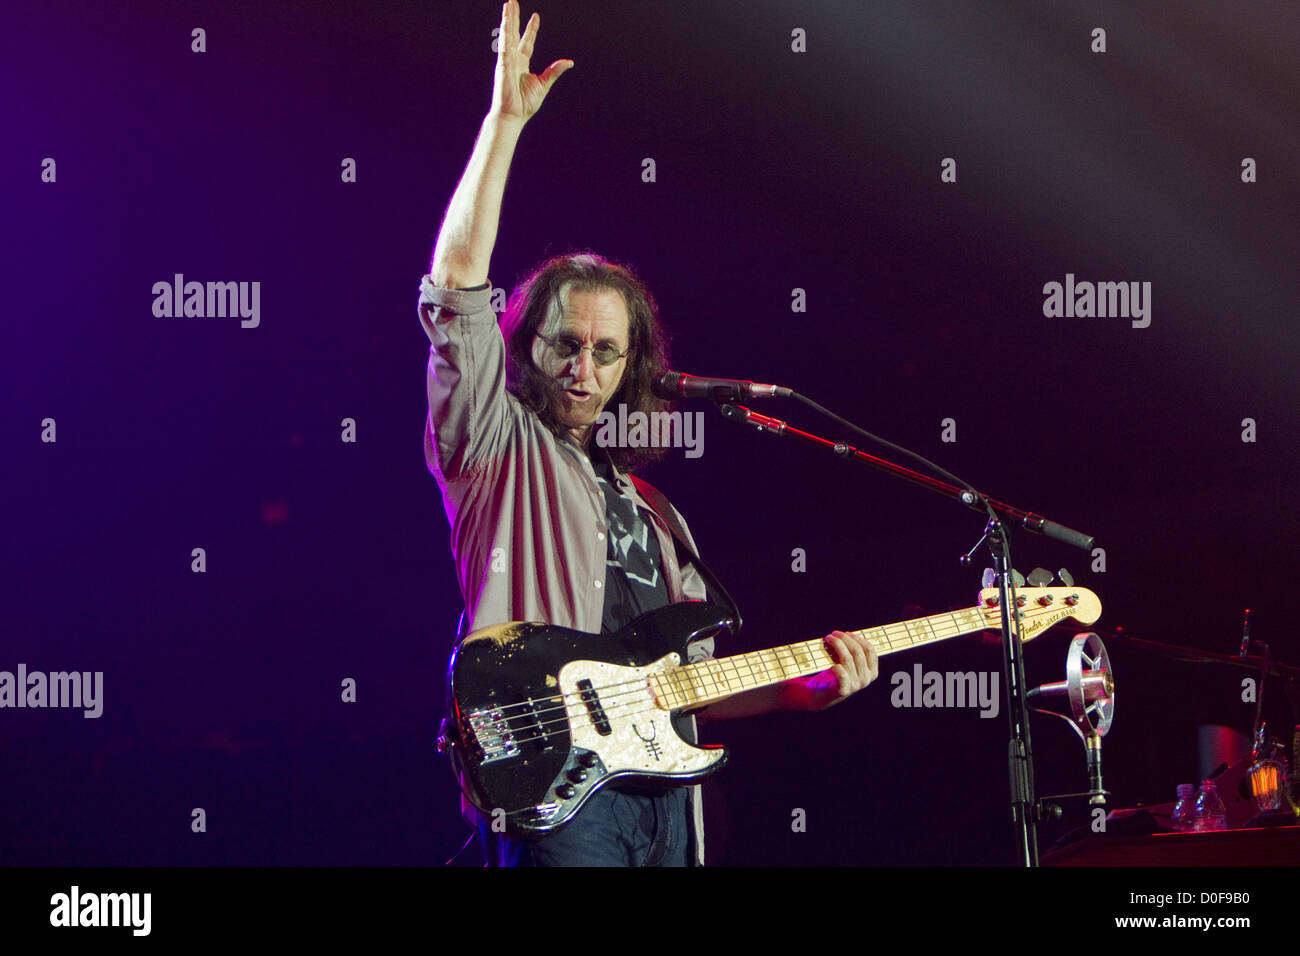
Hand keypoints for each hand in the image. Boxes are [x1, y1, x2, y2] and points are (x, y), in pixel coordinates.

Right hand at [491, 1, 572, 122]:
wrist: (513, 116)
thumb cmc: (525, 104)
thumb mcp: (544, 84)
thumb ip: (554, 71)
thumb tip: (569, 62)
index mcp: (522, 64)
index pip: (526, 42)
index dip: (531, 29)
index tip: (535, 16)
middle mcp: (513, 59)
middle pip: (513, 33)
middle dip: (514, 17)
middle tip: (513, 1)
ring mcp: (506, 60)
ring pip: (507, 34)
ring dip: (507, 18)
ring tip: (508, 3)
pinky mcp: (502, 64)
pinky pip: (504, 44)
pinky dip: (504, 31)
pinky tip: (506, 19)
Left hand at [795, 630, 878, 709]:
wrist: (821, 694)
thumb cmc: (836, 675)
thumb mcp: (851, 664)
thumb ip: (855, 652)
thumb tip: (849, 633)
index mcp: (872, 672)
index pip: (870, 650)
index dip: (858, 638)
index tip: (847, 633)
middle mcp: (866, 679)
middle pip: (857, 651)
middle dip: (845, 639)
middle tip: (834, 633)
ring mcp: (855, 685)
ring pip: (848, 658)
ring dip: (837, 645)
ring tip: (829, 638)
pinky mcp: (843, 690)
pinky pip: (842, 674)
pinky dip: (836, 666)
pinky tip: (831, 661)